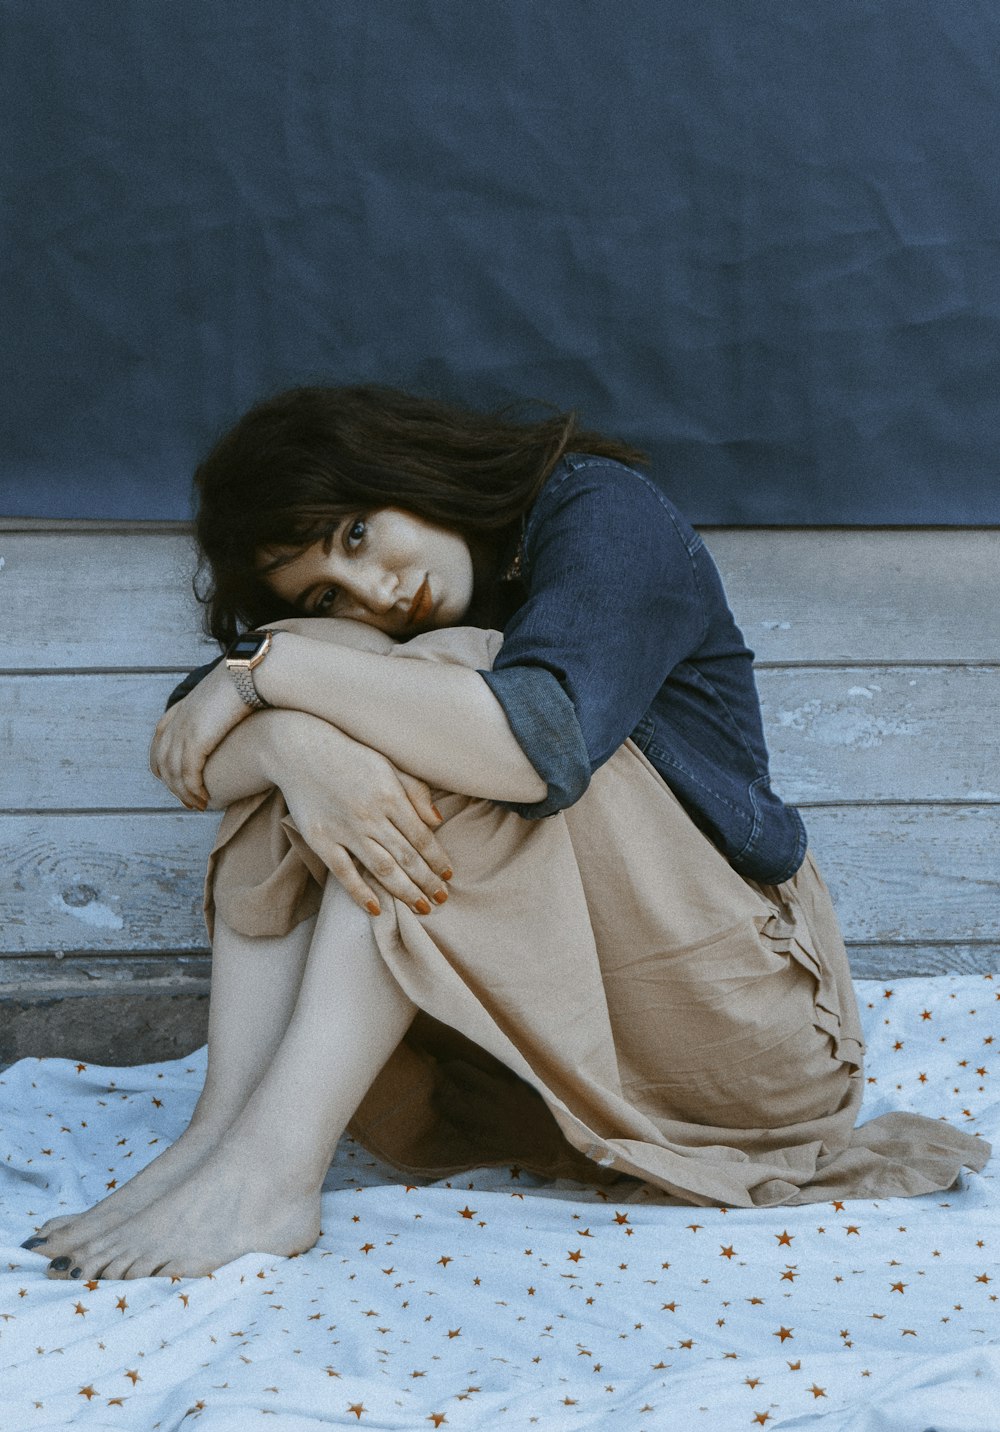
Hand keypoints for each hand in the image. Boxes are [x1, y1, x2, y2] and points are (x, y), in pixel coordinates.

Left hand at [150, 660, 250, 808]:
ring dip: (184, 793)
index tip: (171, 778)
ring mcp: (183, 731)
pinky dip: (193, 791)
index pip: (159, 740)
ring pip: (173, 773)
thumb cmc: (249, 680)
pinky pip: (187, 775)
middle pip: (162, 761)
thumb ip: (221, 704)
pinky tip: (204, 799)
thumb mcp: (227, 691)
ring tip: (197, 805)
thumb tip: (234, 711)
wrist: (252, 673)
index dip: (162, 762)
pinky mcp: (195, 741)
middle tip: (187, 800)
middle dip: (172, 785)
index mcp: (182, 707)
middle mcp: (177, 720)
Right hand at [266, 712, 453, 915]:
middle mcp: (370, 816)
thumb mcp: (388, 764)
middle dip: (427, 882)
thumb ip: (415, 791)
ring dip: (405, 891)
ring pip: (382, 869)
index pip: (422, 837)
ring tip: (422, 907)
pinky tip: (378, 908)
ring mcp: (344, 830)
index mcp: (390, 795)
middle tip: (441, 900)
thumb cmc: (349, 756)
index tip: (449, 876)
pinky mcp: (321, 840)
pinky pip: (344, 873)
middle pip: (407, 857)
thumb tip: (438, 821)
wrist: (298, 749)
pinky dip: (361, 893)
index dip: (438, 860)